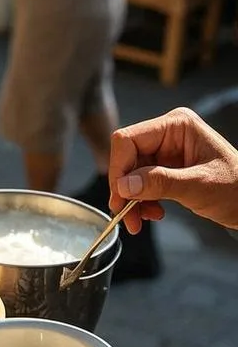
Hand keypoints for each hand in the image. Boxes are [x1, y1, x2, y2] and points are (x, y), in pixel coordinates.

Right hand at [108, 107, 237, 233]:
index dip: (120, 169)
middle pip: (126, 158)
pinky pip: (141, 183)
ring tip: (141, 220)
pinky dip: (141, 201)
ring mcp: (166, 151)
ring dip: (132, 199)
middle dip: (124, 189)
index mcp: (177, 126)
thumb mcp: (199, 186)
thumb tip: (124, 185)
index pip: (129, 139)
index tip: (120, 197)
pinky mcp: (166, 168)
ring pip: (130, 174)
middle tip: (127, 217)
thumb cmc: (237, 188)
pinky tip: (153, 212)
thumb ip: (161, 183)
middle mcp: (168, 134)